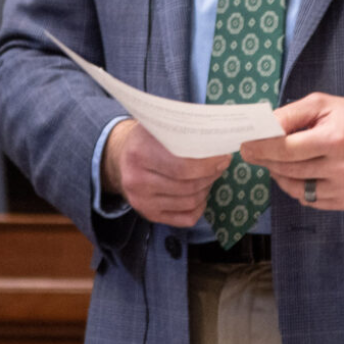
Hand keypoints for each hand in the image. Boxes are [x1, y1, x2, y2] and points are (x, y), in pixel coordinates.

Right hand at [103, 119, 230, 227]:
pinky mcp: (150, 215)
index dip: (208, 164)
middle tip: (221, 163)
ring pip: (190, 202)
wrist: (120, 157)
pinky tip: (200, 191)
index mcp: (139, 153)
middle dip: (211, 174)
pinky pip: (186, 218)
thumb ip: (184, 130)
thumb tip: (218, 139)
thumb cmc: (148, 138)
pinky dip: (200, 206)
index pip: (182, 167)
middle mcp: (136, 181)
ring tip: (210, 174)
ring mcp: (141, 202)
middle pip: (188, 186)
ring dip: (207, 188)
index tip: (223, 156)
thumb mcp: (160, 125)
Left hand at [239, 93, 343, 210]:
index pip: (287, 149)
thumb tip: (261, 127)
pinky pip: (311, 200)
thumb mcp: (323, 104)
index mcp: (336, 139)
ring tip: (277, 162)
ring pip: (297, 189)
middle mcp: (343, 167)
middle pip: (289, 170)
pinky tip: (299, 173)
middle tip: (253, 152)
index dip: (261, 148)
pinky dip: (299, 188)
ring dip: (280, 176)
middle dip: (266, 161)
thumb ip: (291, 114)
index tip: (244, 146)